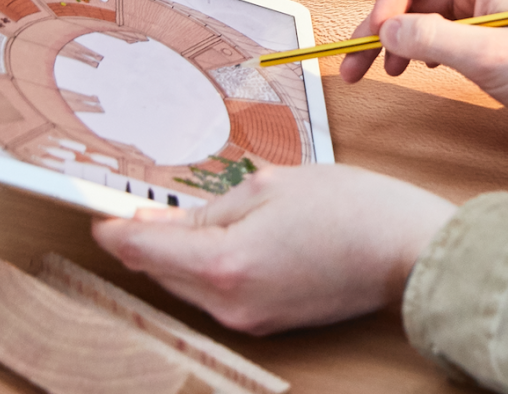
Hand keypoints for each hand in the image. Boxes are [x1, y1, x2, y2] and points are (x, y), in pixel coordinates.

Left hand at [92, 163, 454, 334]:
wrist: (407, 252)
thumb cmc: (353, 210)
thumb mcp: (273, 185)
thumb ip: (213, 206)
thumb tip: (175, 220)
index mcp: (223, 264)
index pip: (144, 249)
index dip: (115, 228)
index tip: (99, 213)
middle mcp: (229, 303)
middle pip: (161, 272)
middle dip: (145, 240)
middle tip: (136, 206)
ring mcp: (249, 319)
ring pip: (189, 284)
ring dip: (179, 253)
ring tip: (185, 215)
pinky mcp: (269, 322)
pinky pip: (219, 293)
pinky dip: (209, 267)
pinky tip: (223, 238)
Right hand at [343, 0, 507, 151]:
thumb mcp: (490, 57)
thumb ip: (433, 40)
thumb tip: (386, 32)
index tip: (378, 35)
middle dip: (382, 24)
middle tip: (354, 65)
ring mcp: (485, 14)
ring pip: (423, 14)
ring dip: (396, 40)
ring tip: (383, 73)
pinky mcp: (490, 41)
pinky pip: (440, 34)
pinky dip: (419, 50)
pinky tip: (417, 71)